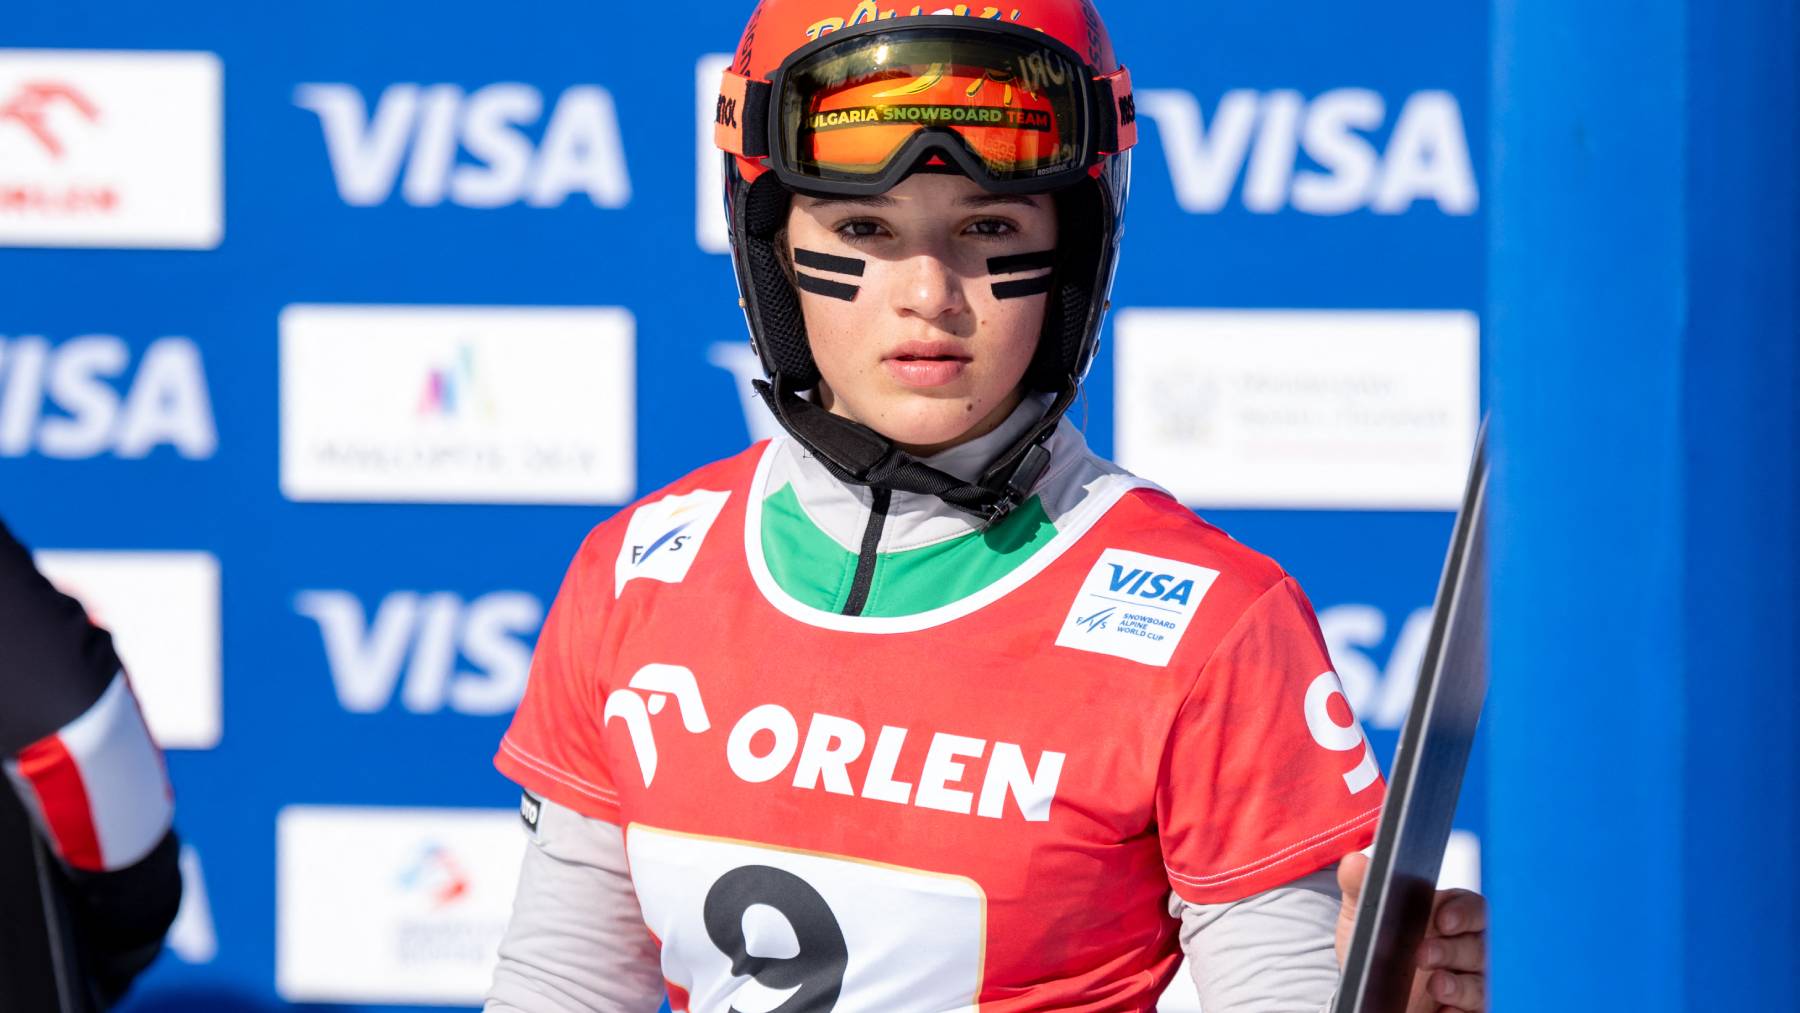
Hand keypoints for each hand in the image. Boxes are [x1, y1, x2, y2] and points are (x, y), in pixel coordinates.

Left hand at [1334, 853, 1486, 1011]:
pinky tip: (1445, 1012)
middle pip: (1481, 945)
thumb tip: (1353, 861)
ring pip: (1482, 982)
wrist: (1366, 992)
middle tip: (1423, 955)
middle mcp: (1465, 949)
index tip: (1442, 920)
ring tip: (1435, 986)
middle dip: (1454, 950)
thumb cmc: (1374, 948)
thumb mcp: (1361, 917)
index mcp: (1448, 916)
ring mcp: (1468, 981)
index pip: (1474, 908)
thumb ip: (1360, 887)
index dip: (1464, 913)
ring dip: (1461, 986)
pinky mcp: (1466, 1011)